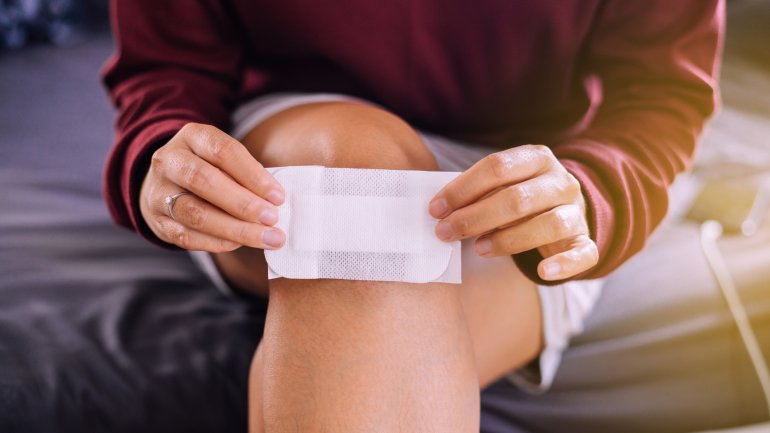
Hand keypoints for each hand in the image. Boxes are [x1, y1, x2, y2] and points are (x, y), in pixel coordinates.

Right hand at [139, 123, 285, 251]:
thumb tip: (275, 200)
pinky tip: (240, 243)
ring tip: (265, 238)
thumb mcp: (223, 156)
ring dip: (235, 229)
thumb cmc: (208, 168)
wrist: (163, 182)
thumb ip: (247, 172)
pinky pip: (187, 236)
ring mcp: (158, 192)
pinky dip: (217, 242)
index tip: (278, 196)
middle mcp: (169, 161)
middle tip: (272, 218)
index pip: (223, 151)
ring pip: (195, 213)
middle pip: (203, 181)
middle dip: (243, 203)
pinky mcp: (157, 221)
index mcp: (192, 137)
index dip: (253, 175)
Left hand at [428, 145, 598, 280]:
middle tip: (446, 232)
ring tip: (480, 249)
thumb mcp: (501, 185)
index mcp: (537, 158)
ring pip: (549, 224)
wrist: (567, 210)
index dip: (462, 188)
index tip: (436, 209)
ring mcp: (576, 211)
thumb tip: (439, 209)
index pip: (497, 167)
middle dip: (475, 217)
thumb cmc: (522, 198)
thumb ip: (476, 192)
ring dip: (509, 240)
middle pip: (518, 198)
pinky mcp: (586, 241)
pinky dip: (564, 264)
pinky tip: (544, 272)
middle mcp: (561, 182)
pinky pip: (582, 253)